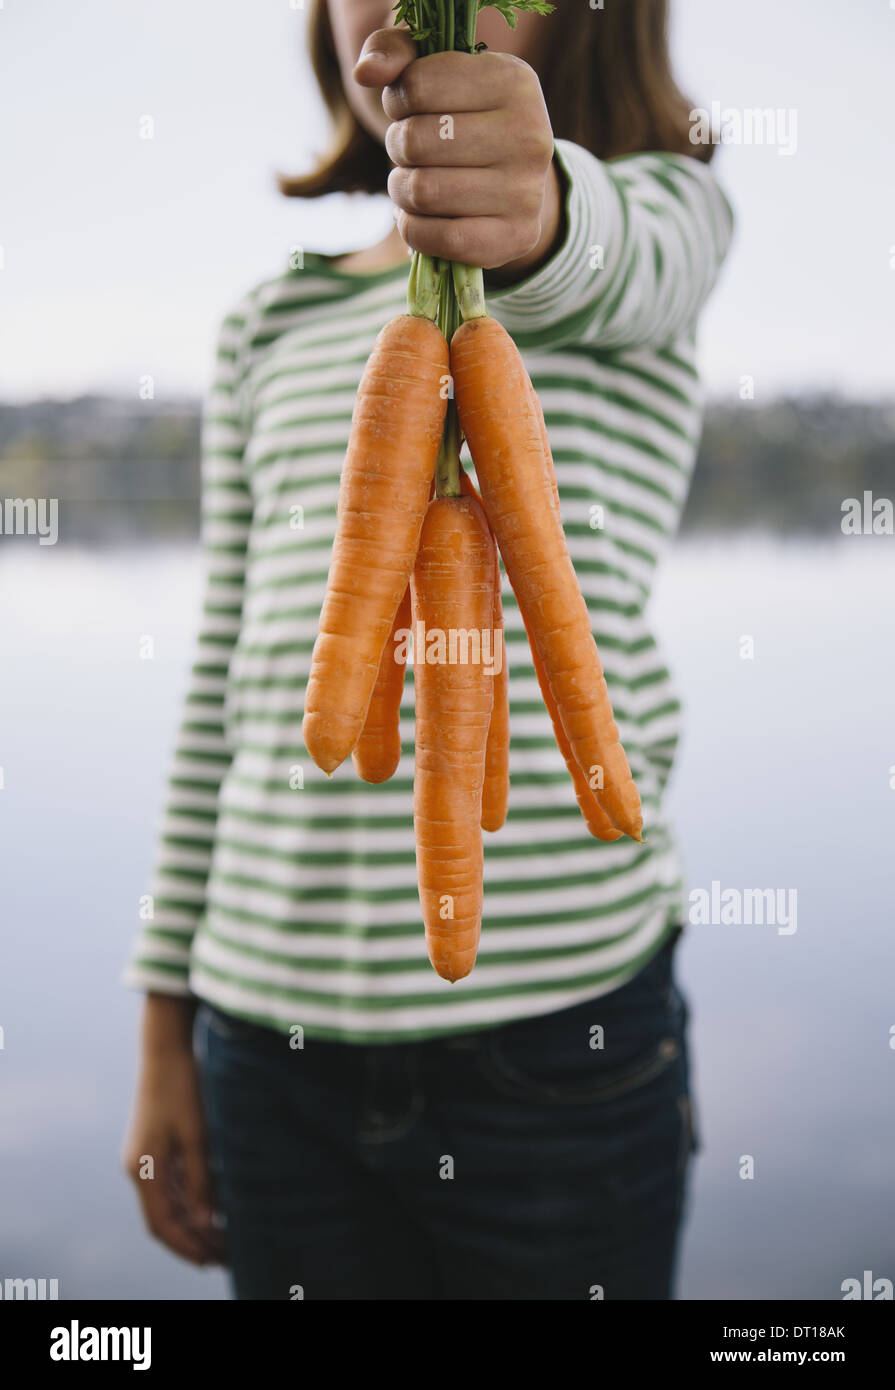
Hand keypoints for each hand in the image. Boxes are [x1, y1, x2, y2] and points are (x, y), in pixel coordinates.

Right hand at [122, 994, 223, 1265]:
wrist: (165, 1048)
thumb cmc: (182, 1088)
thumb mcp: (196, 1136)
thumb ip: (200, 1180)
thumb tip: (206, 1221)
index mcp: (142, 1170)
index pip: (161, 1224)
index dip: (185, 1246)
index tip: (211, 1260)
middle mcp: (138, 1168)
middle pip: (162, 1218)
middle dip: (190, 1239)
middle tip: (222, 1255)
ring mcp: (144, 1158)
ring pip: (166, 1203)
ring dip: (191, 1222)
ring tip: (221, 1237)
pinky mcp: (154, 1146)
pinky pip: (169, 1185)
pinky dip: (188, 1201)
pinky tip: (211, 1207)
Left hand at [354, 27, 561, 276]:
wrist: (516, 186)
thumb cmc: (465, 119)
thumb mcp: (437, 70)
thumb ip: (396, 53)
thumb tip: (365, 73)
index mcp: (513, 80)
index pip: (417, 86)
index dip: (397, 100)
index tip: (411, 108)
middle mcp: (529, 134)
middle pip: (415, 142)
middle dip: (398, 148)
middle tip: (410, 152)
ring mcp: (526, 191)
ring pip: (422, 192)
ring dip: (401, 191)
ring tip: (414, 183)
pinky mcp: (515, 238)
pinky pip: (439, 239)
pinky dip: (413, 230)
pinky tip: (419, 218)